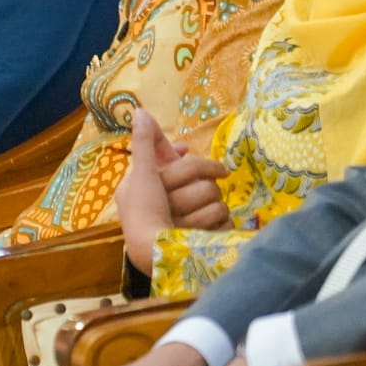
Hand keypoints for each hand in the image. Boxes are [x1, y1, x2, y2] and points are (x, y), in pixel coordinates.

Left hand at [117, 109, 228, 273]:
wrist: (158, 255)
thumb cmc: (144, 213)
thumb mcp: (142, 174)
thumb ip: (145, 143)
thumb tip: (140, 109)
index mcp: (154, 185)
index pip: (181, 161)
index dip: (188, 158)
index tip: (185, 151)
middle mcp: (173, 199)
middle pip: (202, 176)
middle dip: (189, 189)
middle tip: (172, 203)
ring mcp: (193, 217)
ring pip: (214, 196)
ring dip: (198, 211)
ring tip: (181, 226)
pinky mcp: (210, 234)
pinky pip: (225, 217)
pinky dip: (214, 225)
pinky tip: (200, 233)